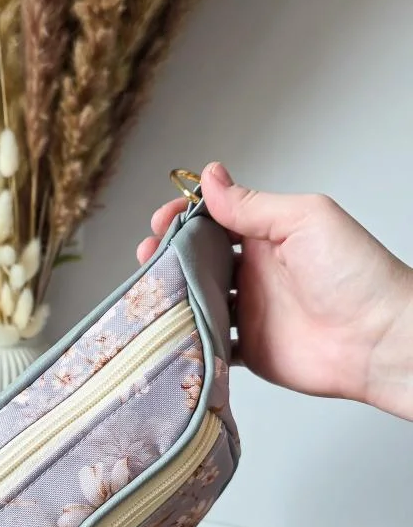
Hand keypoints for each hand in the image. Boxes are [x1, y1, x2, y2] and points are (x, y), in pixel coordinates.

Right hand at [138, 162, 412, 418]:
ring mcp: (251, 313)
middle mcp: (255, 273)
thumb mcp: (303, 220)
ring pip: (197, 301)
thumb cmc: (356, 274)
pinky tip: (172, 330)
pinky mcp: (250, 350)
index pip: (213, 221)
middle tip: (148, 258)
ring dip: (172, 296)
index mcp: (267, 237)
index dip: (183, 218)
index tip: (161, 221)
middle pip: (198, 261)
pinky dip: (189, 337)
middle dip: (168, 257)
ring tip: (151, 293)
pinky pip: (210, 343)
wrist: (378, 340)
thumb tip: (210, 176)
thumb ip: (251, 203)